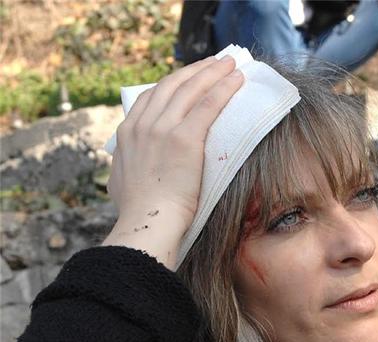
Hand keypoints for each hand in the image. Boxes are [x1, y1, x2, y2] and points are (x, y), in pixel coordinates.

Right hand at [103, 56, 243, 267]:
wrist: (148, 222)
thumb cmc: (140, 212)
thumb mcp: (121, 181)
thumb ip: (127, 166)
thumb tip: (128, 169)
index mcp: (127, 133)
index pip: (152, 96)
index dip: (175, 83)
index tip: (191, 77)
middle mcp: (142, 124)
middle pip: (172, 85)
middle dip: (196, 70)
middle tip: (215, 63)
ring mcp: (162, 128)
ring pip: (192, 89)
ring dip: (213, 72)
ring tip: (230, 64)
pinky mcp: (184, 137)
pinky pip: (209, 104)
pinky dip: (224, 88)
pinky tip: (237, 80)